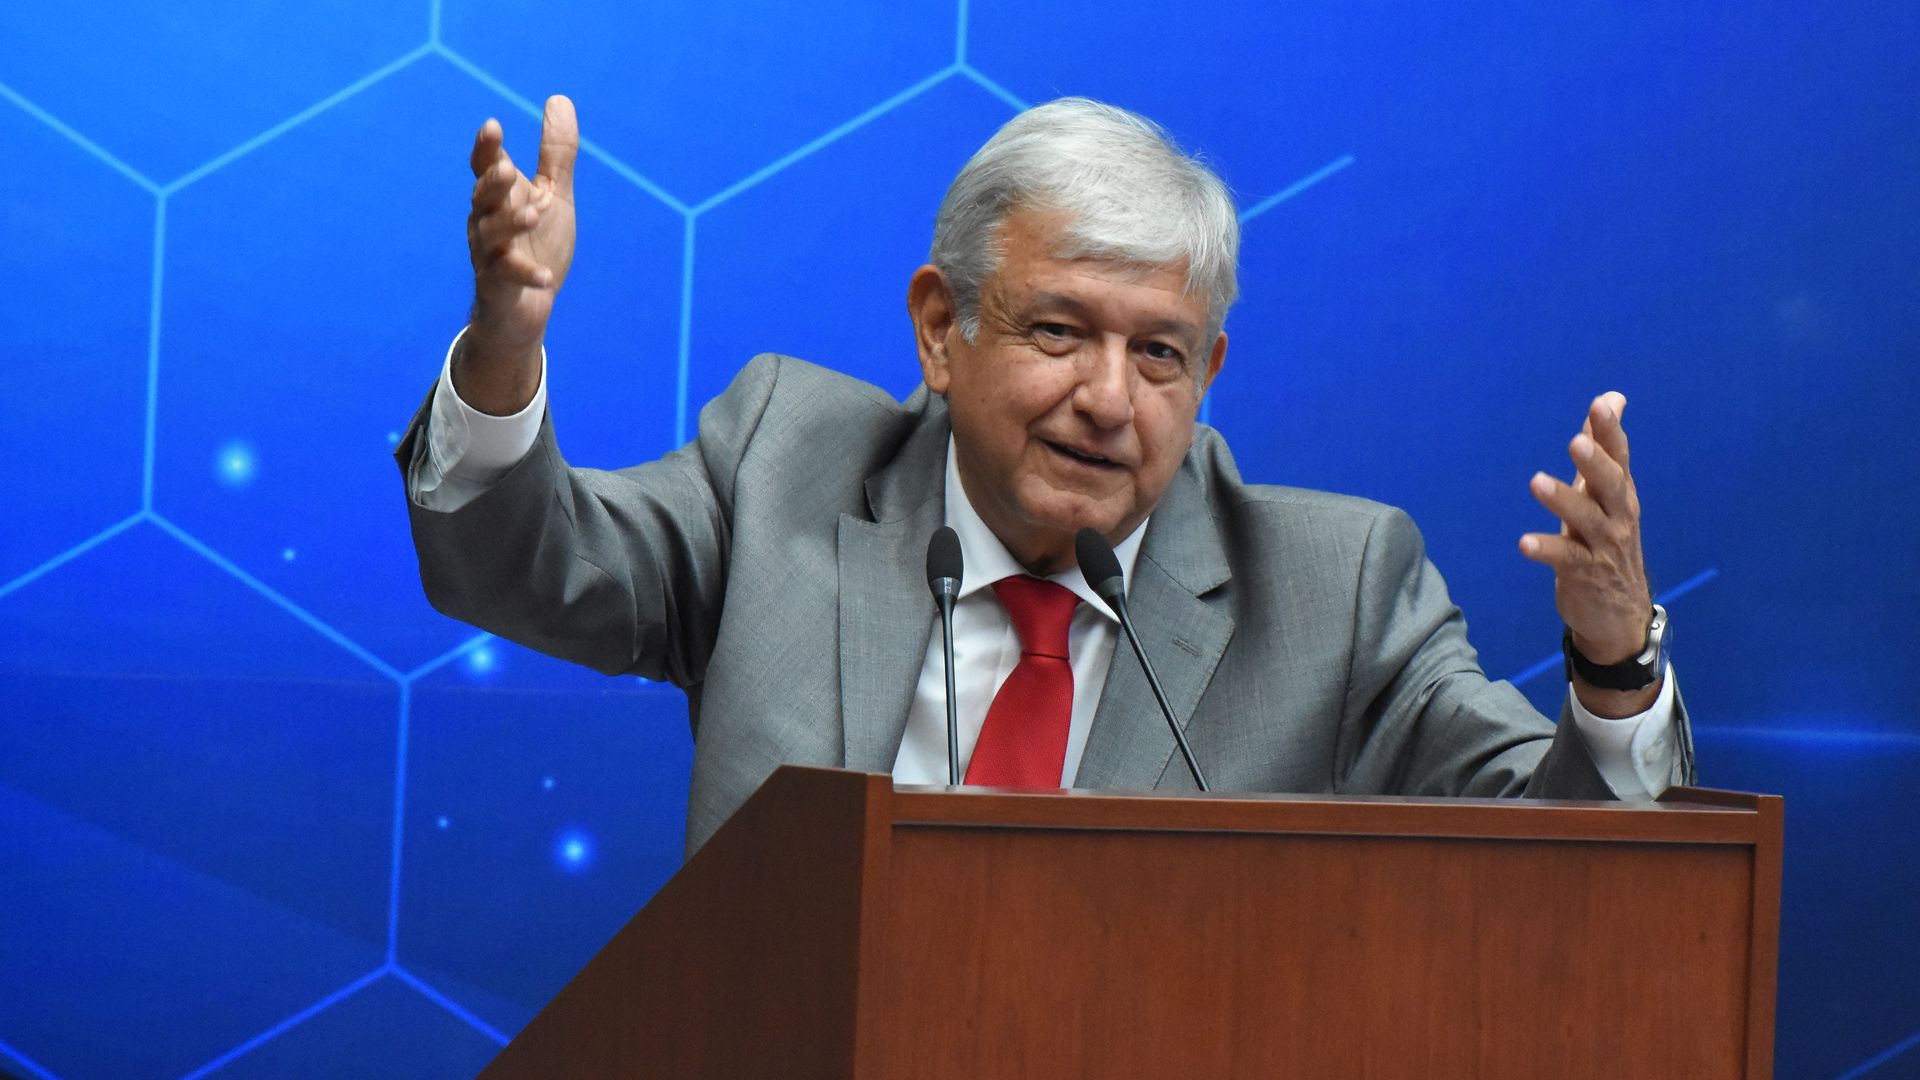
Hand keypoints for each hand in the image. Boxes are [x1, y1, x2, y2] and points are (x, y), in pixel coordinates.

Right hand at [456, 95, 577, 414]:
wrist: (525, 309)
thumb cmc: (537, 245)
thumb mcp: (553, 196)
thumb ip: (556, 153)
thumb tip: (558, 99)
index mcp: (499, 197)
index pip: (486, 166)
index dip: (486, 148)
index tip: (493, 126)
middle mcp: (486, 222)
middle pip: (482, 197)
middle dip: (492, 184)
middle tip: (506, 171)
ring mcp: (488, 255)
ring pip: (491, 236)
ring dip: (510, 224)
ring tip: (533, 214)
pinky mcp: (498, 287)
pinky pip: (507, 278)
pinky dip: (525, 274)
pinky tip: (545, 277)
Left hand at [1520, 392, 1658, 712]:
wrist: (1621, 613)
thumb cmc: (1608, 541)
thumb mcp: (1606, 494)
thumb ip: (1603, 448)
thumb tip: (1611, 399)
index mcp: (1620, 494)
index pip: (1619, 457)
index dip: (1611, 431)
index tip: (1602, 404)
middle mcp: (1618, 516)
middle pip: (1610, 484)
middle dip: (1595, 462)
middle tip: (1577, 440)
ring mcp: (1604, 546)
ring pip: (1586, 519)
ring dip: (1563, 500)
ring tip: (1537, 481)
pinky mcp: (1585, 573)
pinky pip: (1565, 558)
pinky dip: (1545, 549)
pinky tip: (1523, 542)